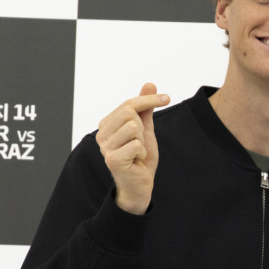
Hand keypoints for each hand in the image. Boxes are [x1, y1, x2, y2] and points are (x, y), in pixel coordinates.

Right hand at [95, 83, 169, 214]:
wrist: (140, 184)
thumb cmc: (140, 156)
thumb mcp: (145, 128)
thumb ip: (145, 107)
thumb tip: (149, 84)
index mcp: (107, 124)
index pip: (129, 104)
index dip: (149, 100)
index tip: (167, 98)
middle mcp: (101, 134)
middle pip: (130, 113)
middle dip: (143, 127)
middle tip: (140, 142)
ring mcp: (105, 147)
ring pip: (134, 127)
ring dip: (142, 141)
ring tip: (137, 152)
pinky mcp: (112, 160)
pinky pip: (136, 144)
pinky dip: (142, 152)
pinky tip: (136, 160)